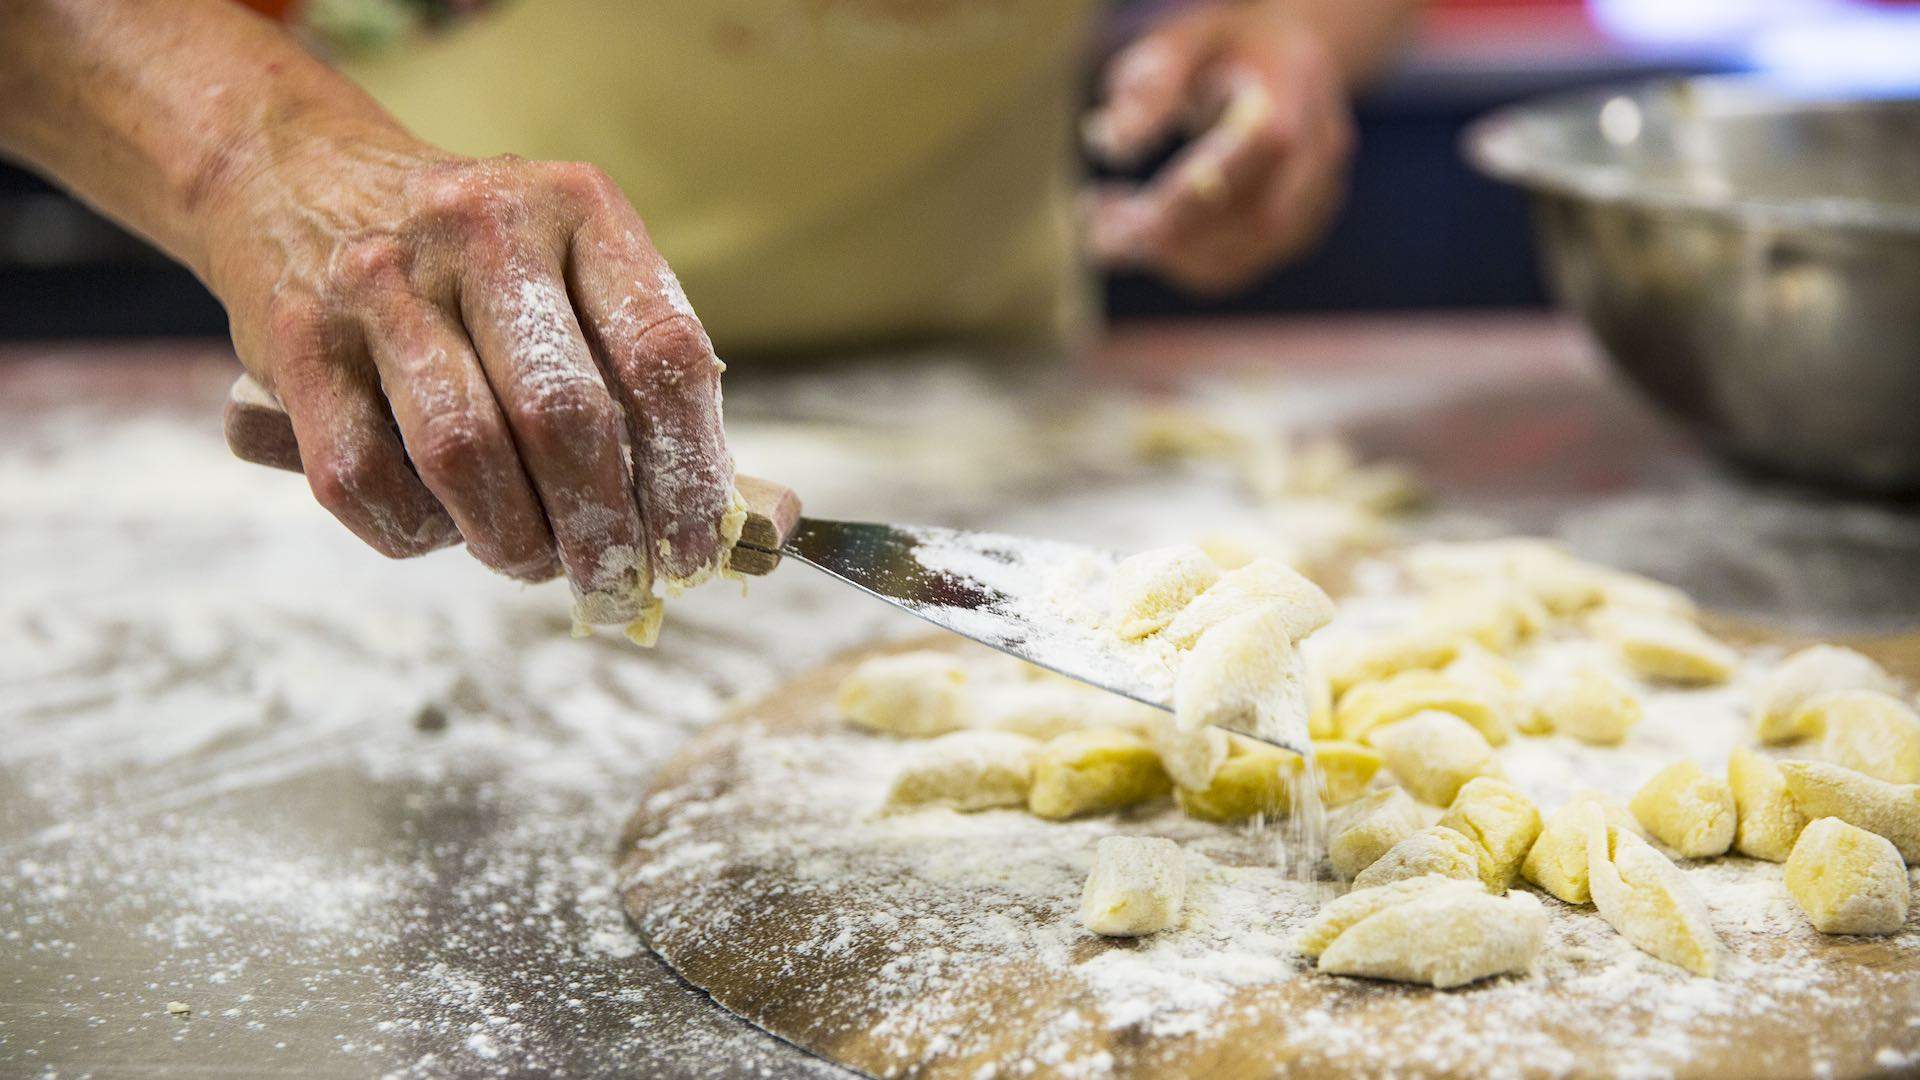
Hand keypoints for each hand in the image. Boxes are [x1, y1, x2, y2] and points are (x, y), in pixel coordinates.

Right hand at [203, 129, 733, 621]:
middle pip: (567, 417)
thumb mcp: (580, 282)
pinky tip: (445, 527)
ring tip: (536, 565)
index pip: (664, 358)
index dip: (692, 477)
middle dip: (604, 531)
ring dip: (514, 542)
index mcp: (581, 208)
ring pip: (464, 453)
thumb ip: (657, 393)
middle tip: (620, 588)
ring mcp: (381, 280)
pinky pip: (363, 478)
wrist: (300, 180)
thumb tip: (764, 531)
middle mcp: (482, 228)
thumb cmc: (483, 272)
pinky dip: (415, 532)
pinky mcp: (297, 342)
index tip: (695, 555)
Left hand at [1084, 2, 1356, 294]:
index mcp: (1295, 93)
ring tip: (1107, 228)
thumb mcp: (1183, 41)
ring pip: (1247, 254)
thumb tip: (1110, 146)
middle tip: (1095, 229)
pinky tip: (1143, 237)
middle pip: (1255, 219)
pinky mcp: (1302, 229)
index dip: (1181, 195)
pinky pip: (1240, 266)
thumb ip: (1150, 85)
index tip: (1103, 204)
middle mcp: (1320, 152)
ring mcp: (1319, 196)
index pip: (1253, 156)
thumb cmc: (1225, 46)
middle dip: (1168, 236)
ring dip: (1168, 256)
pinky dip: (1184, 264)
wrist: (1289, 57)